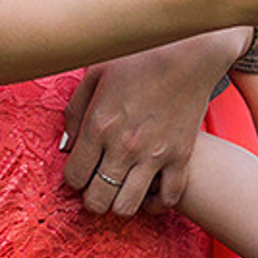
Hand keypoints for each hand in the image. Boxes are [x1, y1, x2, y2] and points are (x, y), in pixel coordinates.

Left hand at [59, 29, 247, 215]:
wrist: (190, 50)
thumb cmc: (141, 56)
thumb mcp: (97, 72)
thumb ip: (75, 109)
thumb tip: (67, 144)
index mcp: (100, 124)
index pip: (74, 177)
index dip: (74, 177)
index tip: (83, 168)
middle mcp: (124, 145)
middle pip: (97, 200)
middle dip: (92, 198)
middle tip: (98, 183)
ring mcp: (154, 154)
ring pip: (127, 207)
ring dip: (119, 202)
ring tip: (121, 187)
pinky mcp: (181, 156)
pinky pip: (166, 199)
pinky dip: (155, 202)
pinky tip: (150, 188)